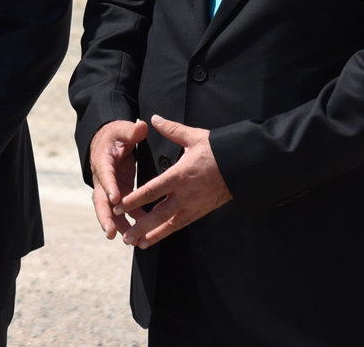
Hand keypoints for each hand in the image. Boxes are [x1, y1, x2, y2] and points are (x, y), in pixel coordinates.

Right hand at [88, 118, 147, 238]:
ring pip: (110, 210)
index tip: (116, 197)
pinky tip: (141, 233)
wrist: (107, 141)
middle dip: (106, 217)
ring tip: (129, 241)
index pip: (105, 174)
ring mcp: (109, 188)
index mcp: (103, 160)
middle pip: (101, 200)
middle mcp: (103, 178)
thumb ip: (131, 131)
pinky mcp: (118, 193)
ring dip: (118, 225)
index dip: (109, 186)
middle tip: (112, 232)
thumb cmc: (115, 135)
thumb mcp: (122, 129)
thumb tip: (141, 127)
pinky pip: (122, 210)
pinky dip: (130, 221)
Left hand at [118, 115, 231, 248]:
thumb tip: (153, 118)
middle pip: (159, 214)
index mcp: (180, 175)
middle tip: (125, 236)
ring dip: (152, 235)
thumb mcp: (194, 137)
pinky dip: (167, 233)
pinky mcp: (201, 212)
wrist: (244, 167)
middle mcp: (185, 194)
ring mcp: (194, 205)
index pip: (153, 190)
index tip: (119, 205)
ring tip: (136, 244)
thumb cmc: (219, 151)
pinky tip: (154, 239)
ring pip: (170, 224)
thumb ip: (171, 130)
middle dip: (140, 225)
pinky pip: (181, 225)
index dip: (135, 199)